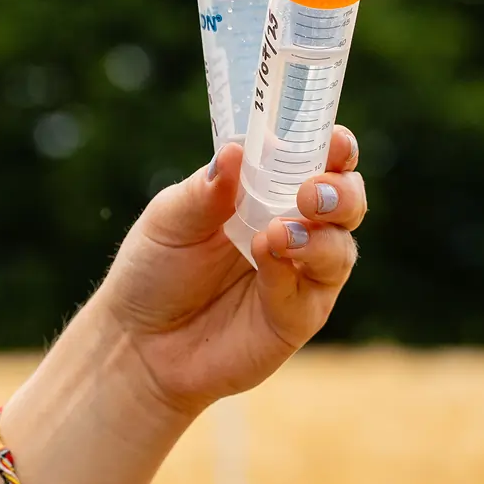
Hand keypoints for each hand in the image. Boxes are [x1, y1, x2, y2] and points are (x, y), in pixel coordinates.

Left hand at [97, 127, 367, 420]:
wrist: (136, 342)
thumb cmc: (154, 270)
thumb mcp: (170, 219)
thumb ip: (205, 190)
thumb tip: (236, 150)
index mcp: (267, 191)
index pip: (316, 160)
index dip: (334, 147)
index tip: (334, 140)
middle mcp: (294, 227)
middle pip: (347, 201)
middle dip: (342, 191)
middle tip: (312, 192)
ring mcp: (299, 274)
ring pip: (342, 247)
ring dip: (321, 235)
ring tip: (279, 231)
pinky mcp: (297, 318)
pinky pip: (312, 292)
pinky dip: (291, 271)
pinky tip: (266, 256)